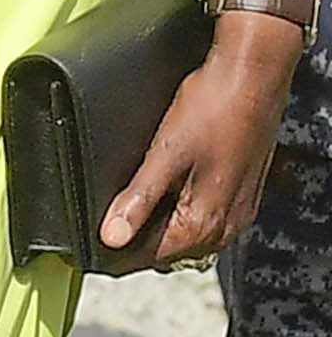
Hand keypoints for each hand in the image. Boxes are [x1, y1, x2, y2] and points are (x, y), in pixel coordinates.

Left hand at [104, 1, 310, 263]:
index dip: (112, 254)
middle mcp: (226, 227)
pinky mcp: (242, 195)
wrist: (253, 78)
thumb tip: (110, 238)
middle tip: (99, 222)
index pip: (148, 258)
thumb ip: (138, 200)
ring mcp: (237, 212)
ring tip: (125, 205)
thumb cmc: (212, 110)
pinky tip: (162, 191)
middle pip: (167, 251)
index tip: (84, 247)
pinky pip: (203, 219)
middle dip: (132, 241)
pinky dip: (178, 213)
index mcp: (204, 223)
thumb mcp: (164, 155)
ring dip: (156, 227)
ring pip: (186, 237)